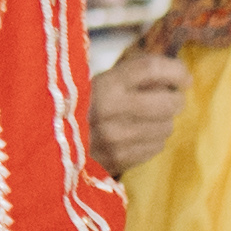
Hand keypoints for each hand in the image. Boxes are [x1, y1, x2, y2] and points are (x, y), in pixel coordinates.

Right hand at [86, 44, 189, 173]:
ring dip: (162, 122)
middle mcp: (111, 110)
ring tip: (145, 119)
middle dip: (174, 100)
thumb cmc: (76, 106)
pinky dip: (152, 140)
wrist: (46, 142)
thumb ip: (130, 76)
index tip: (184, 77)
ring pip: (166, 127)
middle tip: (168, 99)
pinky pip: (156, 147)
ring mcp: (116, 139)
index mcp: (103, 84)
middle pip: (169, 102)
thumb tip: (172, 73)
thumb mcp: (95, 82)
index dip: (175, 71)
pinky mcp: (119, 160)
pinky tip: (137, 136)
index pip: (152, 69)